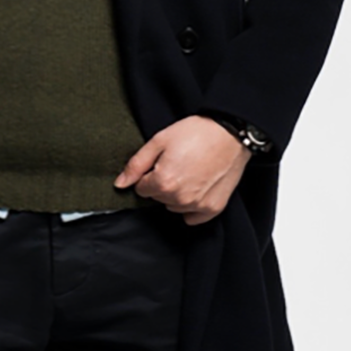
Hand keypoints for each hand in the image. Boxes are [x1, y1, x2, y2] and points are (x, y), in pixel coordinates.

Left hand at [114, 114, 250, 225]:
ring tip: (191, 171)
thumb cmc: (196, 133)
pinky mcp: (213, 209)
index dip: (149, 173)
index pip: (142, 188)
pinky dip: (192, 205)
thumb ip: (136, 165)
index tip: (162, 162)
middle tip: (178, 162)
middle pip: (158, 197)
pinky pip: (192, 217)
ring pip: (174, 206)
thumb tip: (119, 184)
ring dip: (177, 193)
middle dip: (163, 182)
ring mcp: (197, 206)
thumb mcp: (160, 140)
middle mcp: (179, 199)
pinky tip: (198, 186)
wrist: (231, 133)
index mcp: (163, 183)